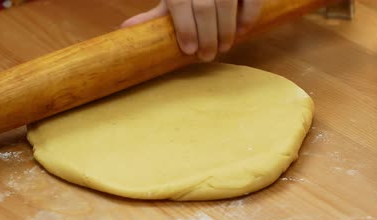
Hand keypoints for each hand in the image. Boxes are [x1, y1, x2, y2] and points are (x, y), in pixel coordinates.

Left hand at [121, 0, 262, 61]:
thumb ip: (156, 13)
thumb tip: (125, 30)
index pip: (179, 2)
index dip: (185, 27)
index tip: (189, 50)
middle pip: (205, 6)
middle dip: (207, 36)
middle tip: (207, 56)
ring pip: (228, 4)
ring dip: (226, 30)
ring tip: (223, 48)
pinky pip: (251, 0)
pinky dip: (247, 17)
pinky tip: (241, 31)